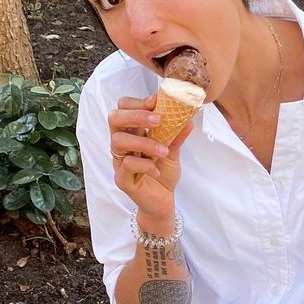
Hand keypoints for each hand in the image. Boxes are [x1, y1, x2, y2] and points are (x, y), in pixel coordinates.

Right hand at [109, 93, 190, 222]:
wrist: (164, 202)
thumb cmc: (164, 173)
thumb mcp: (173, 152)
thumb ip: (176, 136)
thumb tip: (188, 120)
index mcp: (132, 132)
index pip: (123, 108)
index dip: (137, 103)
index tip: (156, 101)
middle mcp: (122, 144)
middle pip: (114, 119)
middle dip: (136, 115)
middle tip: (158, 120)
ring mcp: (119, 161)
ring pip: (119, 141)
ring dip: (144, 143)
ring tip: (163, 151)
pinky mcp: (122, 179)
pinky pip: (127, 165)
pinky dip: (145, 165)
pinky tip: (157, 170)